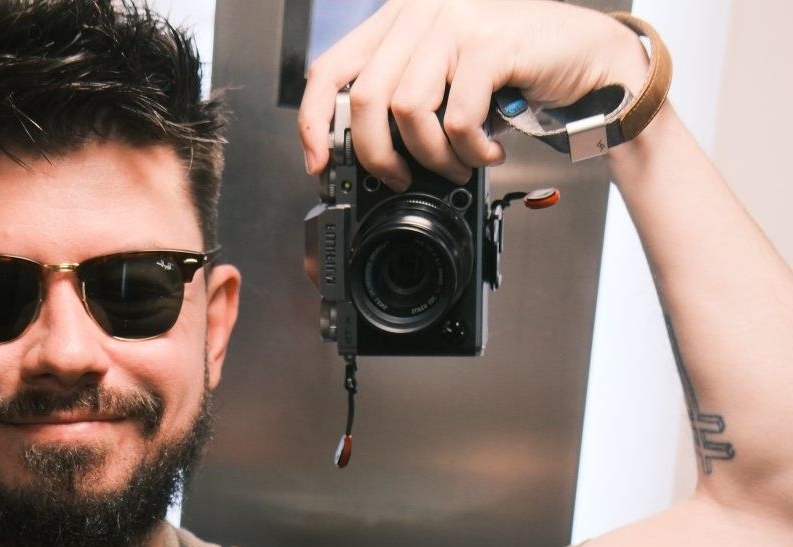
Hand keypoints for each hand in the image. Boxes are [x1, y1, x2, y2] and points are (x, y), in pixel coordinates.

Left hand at [298, 0, 650, 189]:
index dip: (312, 122)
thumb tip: (361, 156)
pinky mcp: (488, 42)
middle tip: (403, 180)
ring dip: (432, 157)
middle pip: (364, 99)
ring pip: (407, 110)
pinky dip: (469, 150)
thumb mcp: (445, 86)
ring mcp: (454, 21)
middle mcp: (420, 12)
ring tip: (458, 165)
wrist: (584, 59)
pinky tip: (487, 153)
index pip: (329, 69)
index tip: (318, 164)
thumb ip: (403, 102)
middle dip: (379, 157)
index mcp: (398, 21)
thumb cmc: (512, 76)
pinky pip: (456, 116)